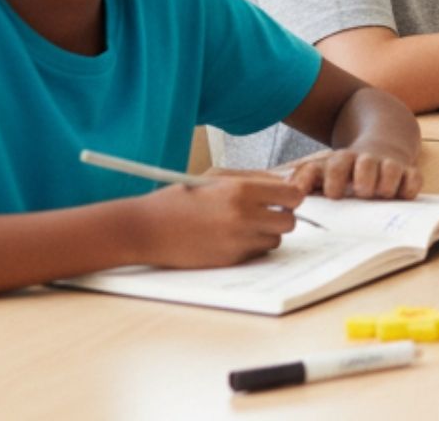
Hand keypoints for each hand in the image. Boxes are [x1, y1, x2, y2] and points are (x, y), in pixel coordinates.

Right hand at [133, 174, 305, 267]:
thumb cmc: (179, 198)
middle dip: (281, 217)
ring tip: (242, 225)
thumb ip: (253, 178)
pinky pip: (256, 253)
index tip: (281, 198)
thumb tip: (283, 183)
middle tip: (265, 213)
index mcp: (240, 190)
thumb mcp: (214, 177)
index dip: (289, 197)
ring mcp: (237, 241)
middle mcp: (243, 216)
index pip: (292, 195)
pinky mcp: (230, 260)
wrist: (146, 229)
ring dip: (266, 233)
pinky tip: (229, 238)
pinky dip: (250, 247)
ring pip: (275, 240)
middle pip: (289, 221)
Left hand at [283, 144, 422, 199]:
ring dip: (387, 182)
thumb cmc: (345, 170)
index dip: (335, 177)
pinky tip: (403, 196)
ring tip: (382, 194)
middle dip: (364, 178)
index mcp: (343, 161)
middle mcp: (367, 161)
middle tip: (361, 192)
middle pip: (366, 164)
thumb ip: (304, 180)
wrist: (380, 147)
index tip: (333, 194)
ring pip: (392, 168)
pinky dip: (410, 187)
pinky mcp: (408, 172)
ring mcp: (389, 165)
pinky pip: (414, 177)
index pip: (337, 164)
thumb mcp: (322, 171)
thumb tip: (289, 195)